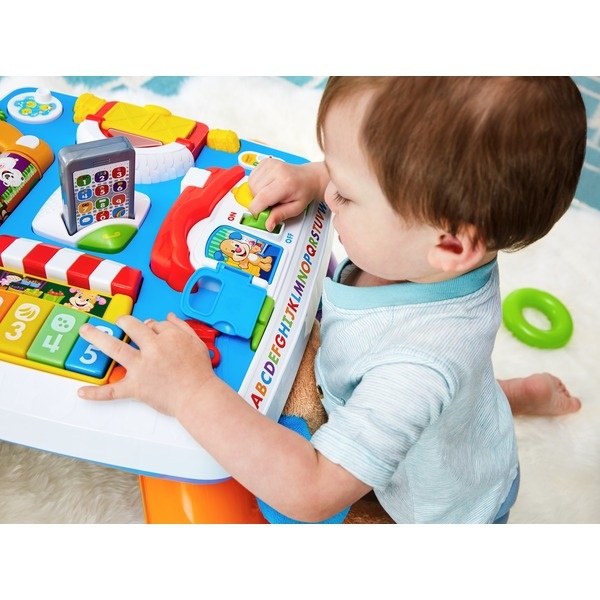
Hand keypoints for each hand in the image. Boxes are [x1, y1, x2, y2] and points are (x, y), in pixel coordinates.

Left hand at [77, 313, 215, 416]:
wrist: (198, 396)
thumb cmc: (200, 372)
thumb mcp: (197, 343)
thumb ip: (182, 326)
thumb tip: (168, 316)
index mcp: (169, 337)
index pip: (155, 324)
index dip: (153, 327)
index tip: (153, 331)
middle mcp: (153, 348)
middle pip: (132, 327)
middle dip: (123, 322)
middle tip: (118, 322)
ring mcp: (142, 368)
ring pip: (115, 349)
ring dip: (98, 338)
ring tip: (85, 331)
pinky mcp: (136, 387)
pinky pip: (113, 391)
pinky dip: (96, 393)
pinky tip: (81, 392)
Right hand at [248, 159, 326, 231]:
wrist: (308, 178)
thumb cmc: (303, 192)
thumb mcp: (295, 209)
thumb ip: (280, 216)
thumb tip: (268, 225)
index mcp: (286, 183)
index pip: (262, 199)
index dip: (257, 210)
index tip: (260, 215)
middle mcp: (277, 170)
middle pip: (254, 192)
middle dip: (259, 201)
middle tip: (271, 202)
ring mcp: (270, 164)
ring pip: (250, 184)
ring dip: (256, 193)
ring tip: (270, 193)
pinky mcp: (265, 161)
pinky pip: (251, 177)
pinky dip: (256, 184)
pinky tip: (267, 186)